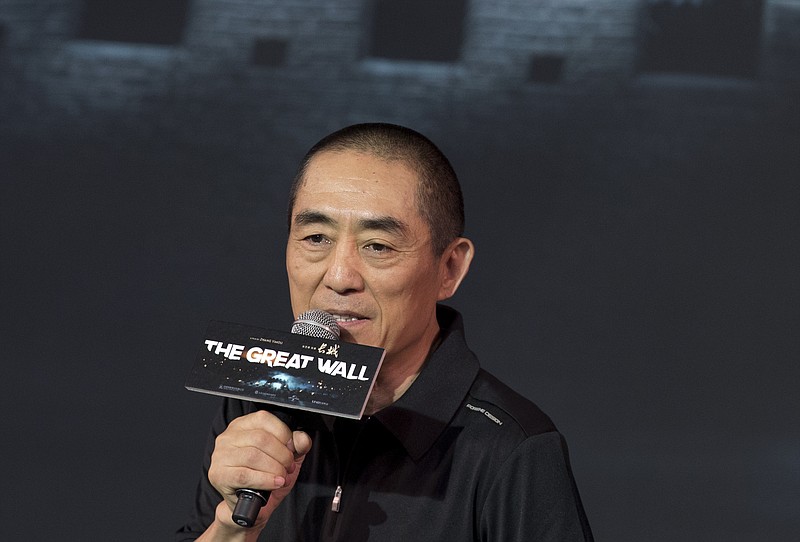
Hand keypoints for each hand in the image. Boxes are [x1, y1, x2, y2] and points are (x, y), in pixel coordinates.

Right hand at [207, 410, 312, 529]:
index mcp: (242, 425)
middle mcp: (228, 437)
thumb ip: (296, 444)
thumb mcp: (284, 456)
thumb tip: (301, 439)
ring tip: (281, 477)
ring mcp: (220, 455)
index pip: (264, 418)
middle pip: (261, 438)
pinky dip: (264, 480)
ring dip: (274, 469)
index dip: (283, 434)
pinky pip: (244, 475)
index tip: (291, 449)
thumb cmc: (264, 476)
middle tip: (288, 467)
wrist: (250, 504)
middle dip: (281, 455)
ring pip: (253, 456)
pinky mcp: (218, 474)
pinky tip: (274, 483)